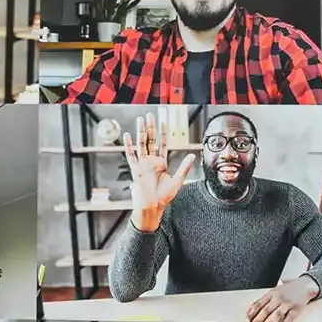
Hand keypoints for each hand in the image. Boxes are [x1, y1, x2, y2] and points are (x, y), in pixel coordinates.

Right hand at [121, 116, 194, 232]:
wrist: (153, 206)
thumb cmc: (164, 197)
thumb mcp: (178, 180)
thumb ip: (185, 167)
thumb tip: (193, 155)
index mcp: (161, 163)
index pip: (162, 144)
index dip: (163, 133)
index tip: (163, 122)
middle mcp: (151, 161)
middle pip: (150, 140)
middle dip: (150, 128)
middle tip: (149, 115)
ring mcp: (142, 164)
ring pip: (141, 144)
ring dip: (140, 132)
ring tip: (140, 120)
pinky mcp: (135, 169)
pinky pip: (131, 155)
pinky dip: (128, 145)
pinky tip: (127, 135)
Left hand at [246, 275, 316, 321]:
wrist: (305, 285)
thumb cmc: (288, 290)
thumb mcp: (274, 292)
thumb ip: (262, 301)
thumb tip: (249, 312)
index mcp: (272, 293)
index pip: (259, 304)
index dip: (252, 314)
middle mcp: (279, 298)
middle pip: (266, 311)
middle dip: (258, 321)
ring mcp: (288, 303)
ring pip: (276, 315)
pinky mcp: (296, 309)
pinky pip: (288, 319)